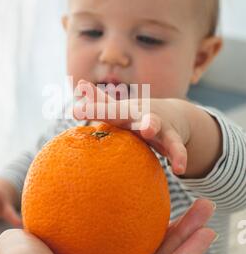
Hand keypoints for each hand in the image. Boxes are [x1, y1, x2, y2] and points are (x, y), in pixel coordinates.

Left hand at [0, 198, 215, 253]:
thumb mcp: (24, 237)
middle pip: (141, 248)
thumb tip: (43, 198)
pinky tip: (205, 234)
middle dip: (169, 224)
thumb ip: (40, 219)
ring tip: (207, 209)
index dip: (131, 217)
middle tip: (188, 198)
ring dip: (187, 235)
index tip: (146, 194)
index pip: (110, 239)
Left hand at [73, 80, 191, 175]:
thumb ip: (100, 102)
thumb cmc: (137, 116)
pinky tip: (179, 169)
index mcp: (122, 113)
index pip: (103, 111)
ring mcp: (157, 123)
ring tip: (148, 129)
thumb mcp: (120, 110)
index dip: (91, 110)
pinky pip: (176, 147)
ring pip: (155, 124)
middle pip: (122, 113)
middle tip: (91, 112)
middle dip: (107, 111)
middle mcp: (137, 114)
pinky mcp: (173, 137)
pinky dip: (179, 156)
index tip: (74, 112)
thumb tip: (79, 85)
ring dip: (151, 124)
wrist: (174, 115)